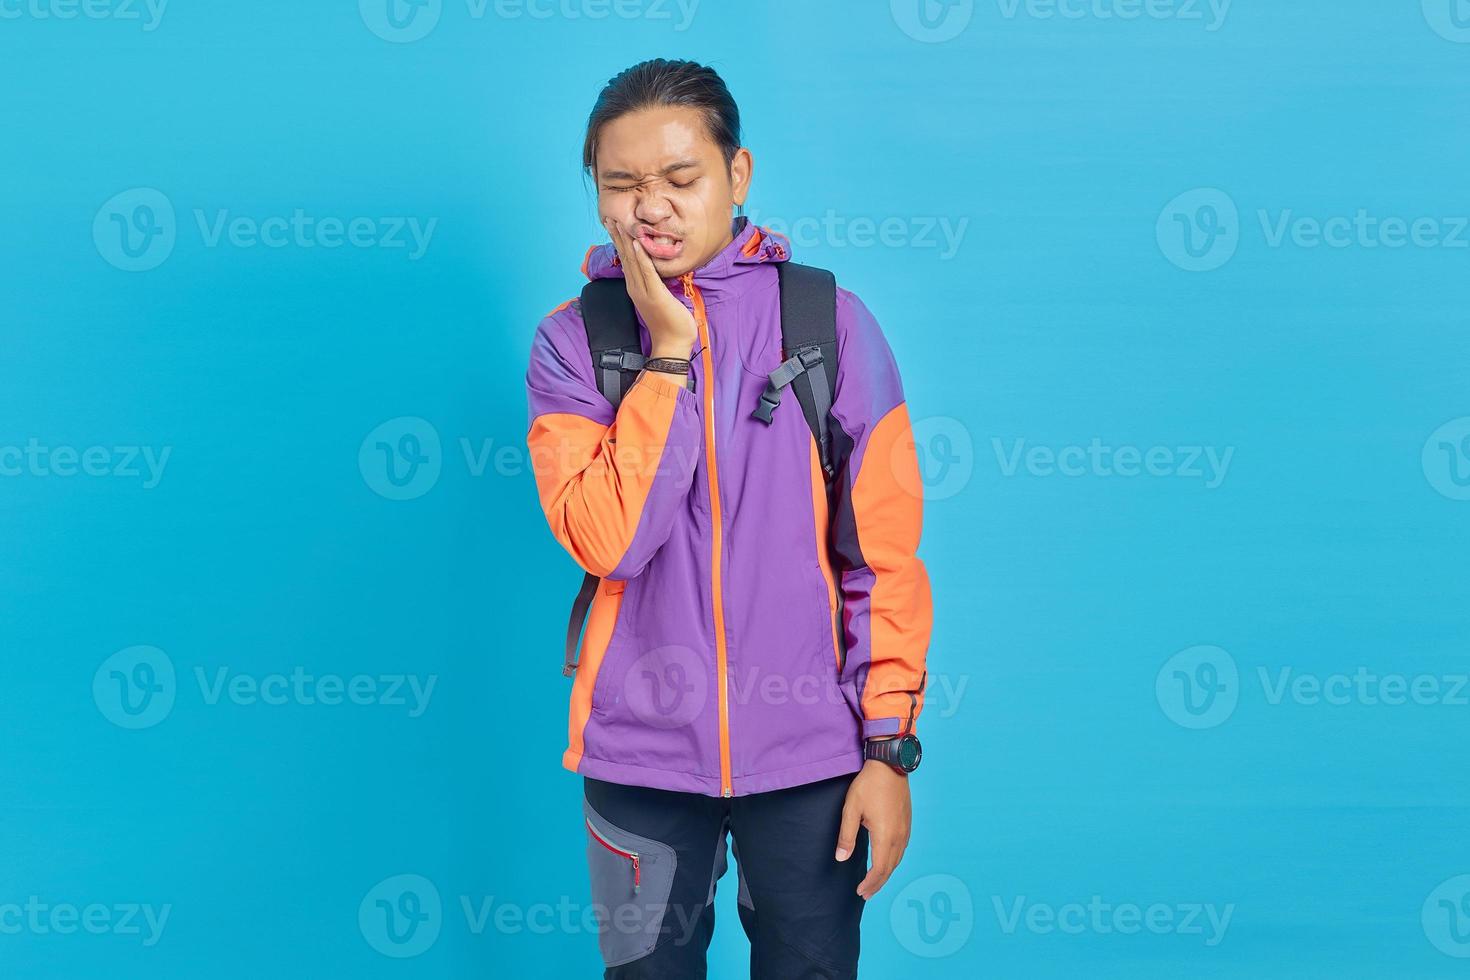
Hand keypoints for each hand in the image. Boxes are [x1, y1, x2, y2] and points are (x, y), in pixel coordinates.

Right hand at [601, 216, 696, 358]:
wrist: (672, 345)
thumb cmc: (670, 324)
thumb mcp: (660, 299)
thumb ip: (655, 285)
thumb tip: (656, 273)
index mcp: (636, 288)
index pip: (626, 261)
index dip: (620, 242)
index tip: (614, 225)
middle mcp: (636, 288)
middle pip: (624, 257)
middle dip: (617, 236)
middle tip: (610, 217)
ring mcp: (644, 291)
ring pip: (632, 262)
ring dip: (625, 241)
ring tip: (618, 224)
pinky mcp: (655, 295)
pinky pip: (646, 272)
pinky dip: (641, 257)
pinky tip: (636, 243)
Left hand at [835, 759, 911, 899]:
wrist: (890, 765)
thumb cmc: (868, 785)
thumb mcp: (851, 809)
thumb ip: (846, 835)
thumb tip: (841, 858)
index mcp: (885, 836)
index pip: (879, 870)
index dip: (870, 884)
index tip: (860, 892)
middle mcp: (899, 836)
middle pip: (890, 868)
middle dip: (878, 883)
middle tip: (866, 894)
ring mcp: (906, 829)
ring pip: (897, 860)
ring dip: (886, 873)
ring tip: (875, 882)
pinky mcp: (907, 822)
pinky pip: (902, 849)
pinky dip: (893, 861)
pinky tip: (886, 861)